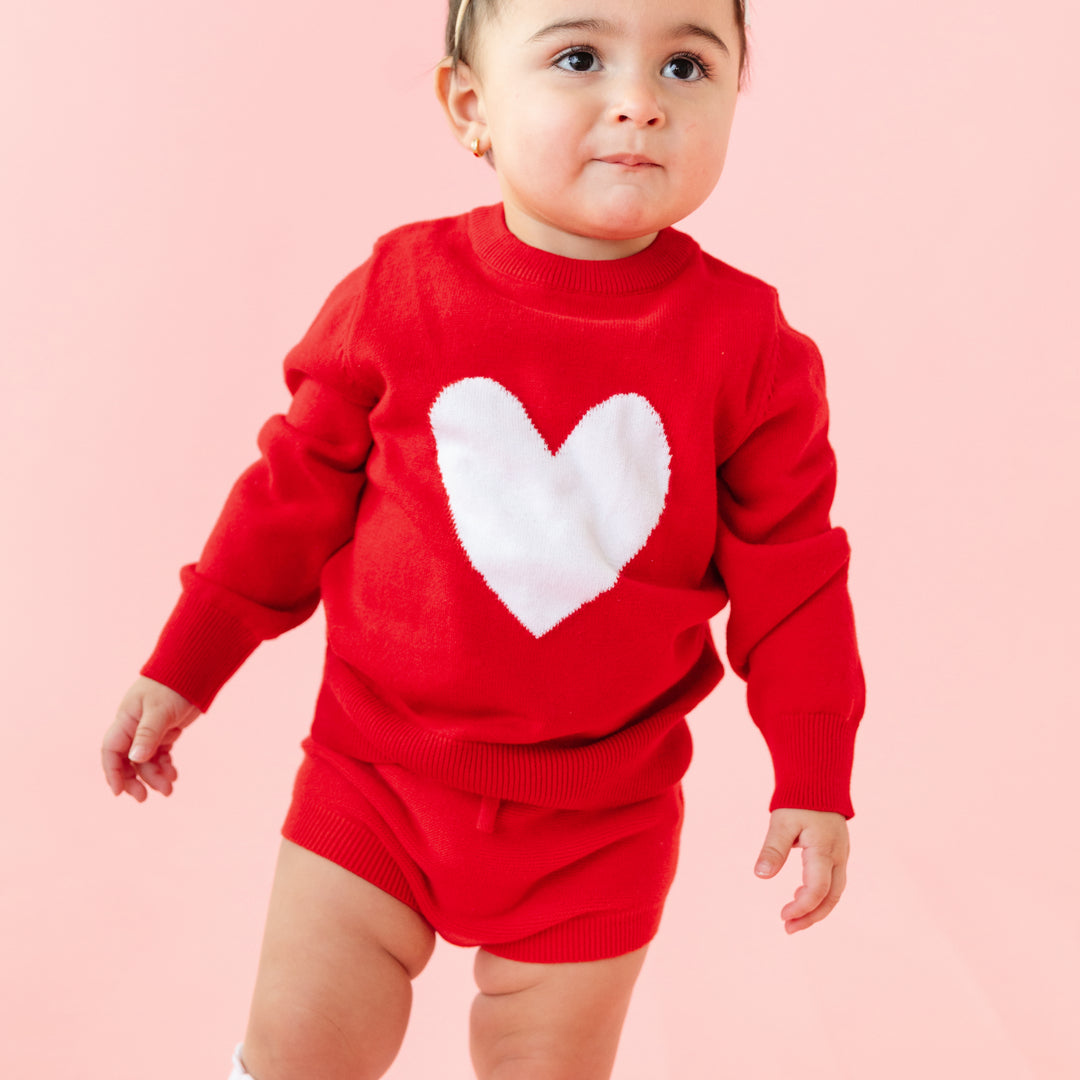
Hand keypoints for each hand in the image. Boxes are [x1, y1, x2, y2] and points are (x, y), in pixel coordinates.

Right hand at [101, 676, 201, 801]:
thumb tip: (135, 758)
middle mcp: (134, 728)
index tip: (119, 793)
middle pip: (128, 761)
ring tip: (169, 787)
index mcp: (126, 721)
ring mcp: (150, 731)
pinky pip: (160, 755)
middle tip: (145, 798)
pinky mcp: (165, 731)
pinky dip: (165, 766)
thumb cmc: (172, 686)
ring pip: (147, 761)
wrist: (192, 670)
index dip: (112, 773)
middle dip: (135, 780)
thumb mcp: (159, 711)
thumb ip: (148, 734)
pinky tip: (174, 775)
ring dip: (155, 775)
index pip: (111, 751)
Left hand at [753, 808, 848, 933]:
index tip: (782, 916)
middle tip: (788, 928)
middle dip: (811, 917)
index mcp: (824, 850)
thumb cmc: (799, 801)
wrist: (819, 782)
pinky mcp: (838, 854)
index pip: (817, 890)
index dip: (801, 908)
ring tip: (793, 919)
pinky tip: (800, 895)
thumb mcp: (781, 822)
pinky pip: (834, 883)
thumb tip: (761, 875)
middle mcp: (838, 857)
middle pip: (830, 898)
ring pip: (835, 893)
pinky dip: (820, 896)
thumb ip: (773, 848)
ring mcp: (841, 856)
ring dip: (816, 909)